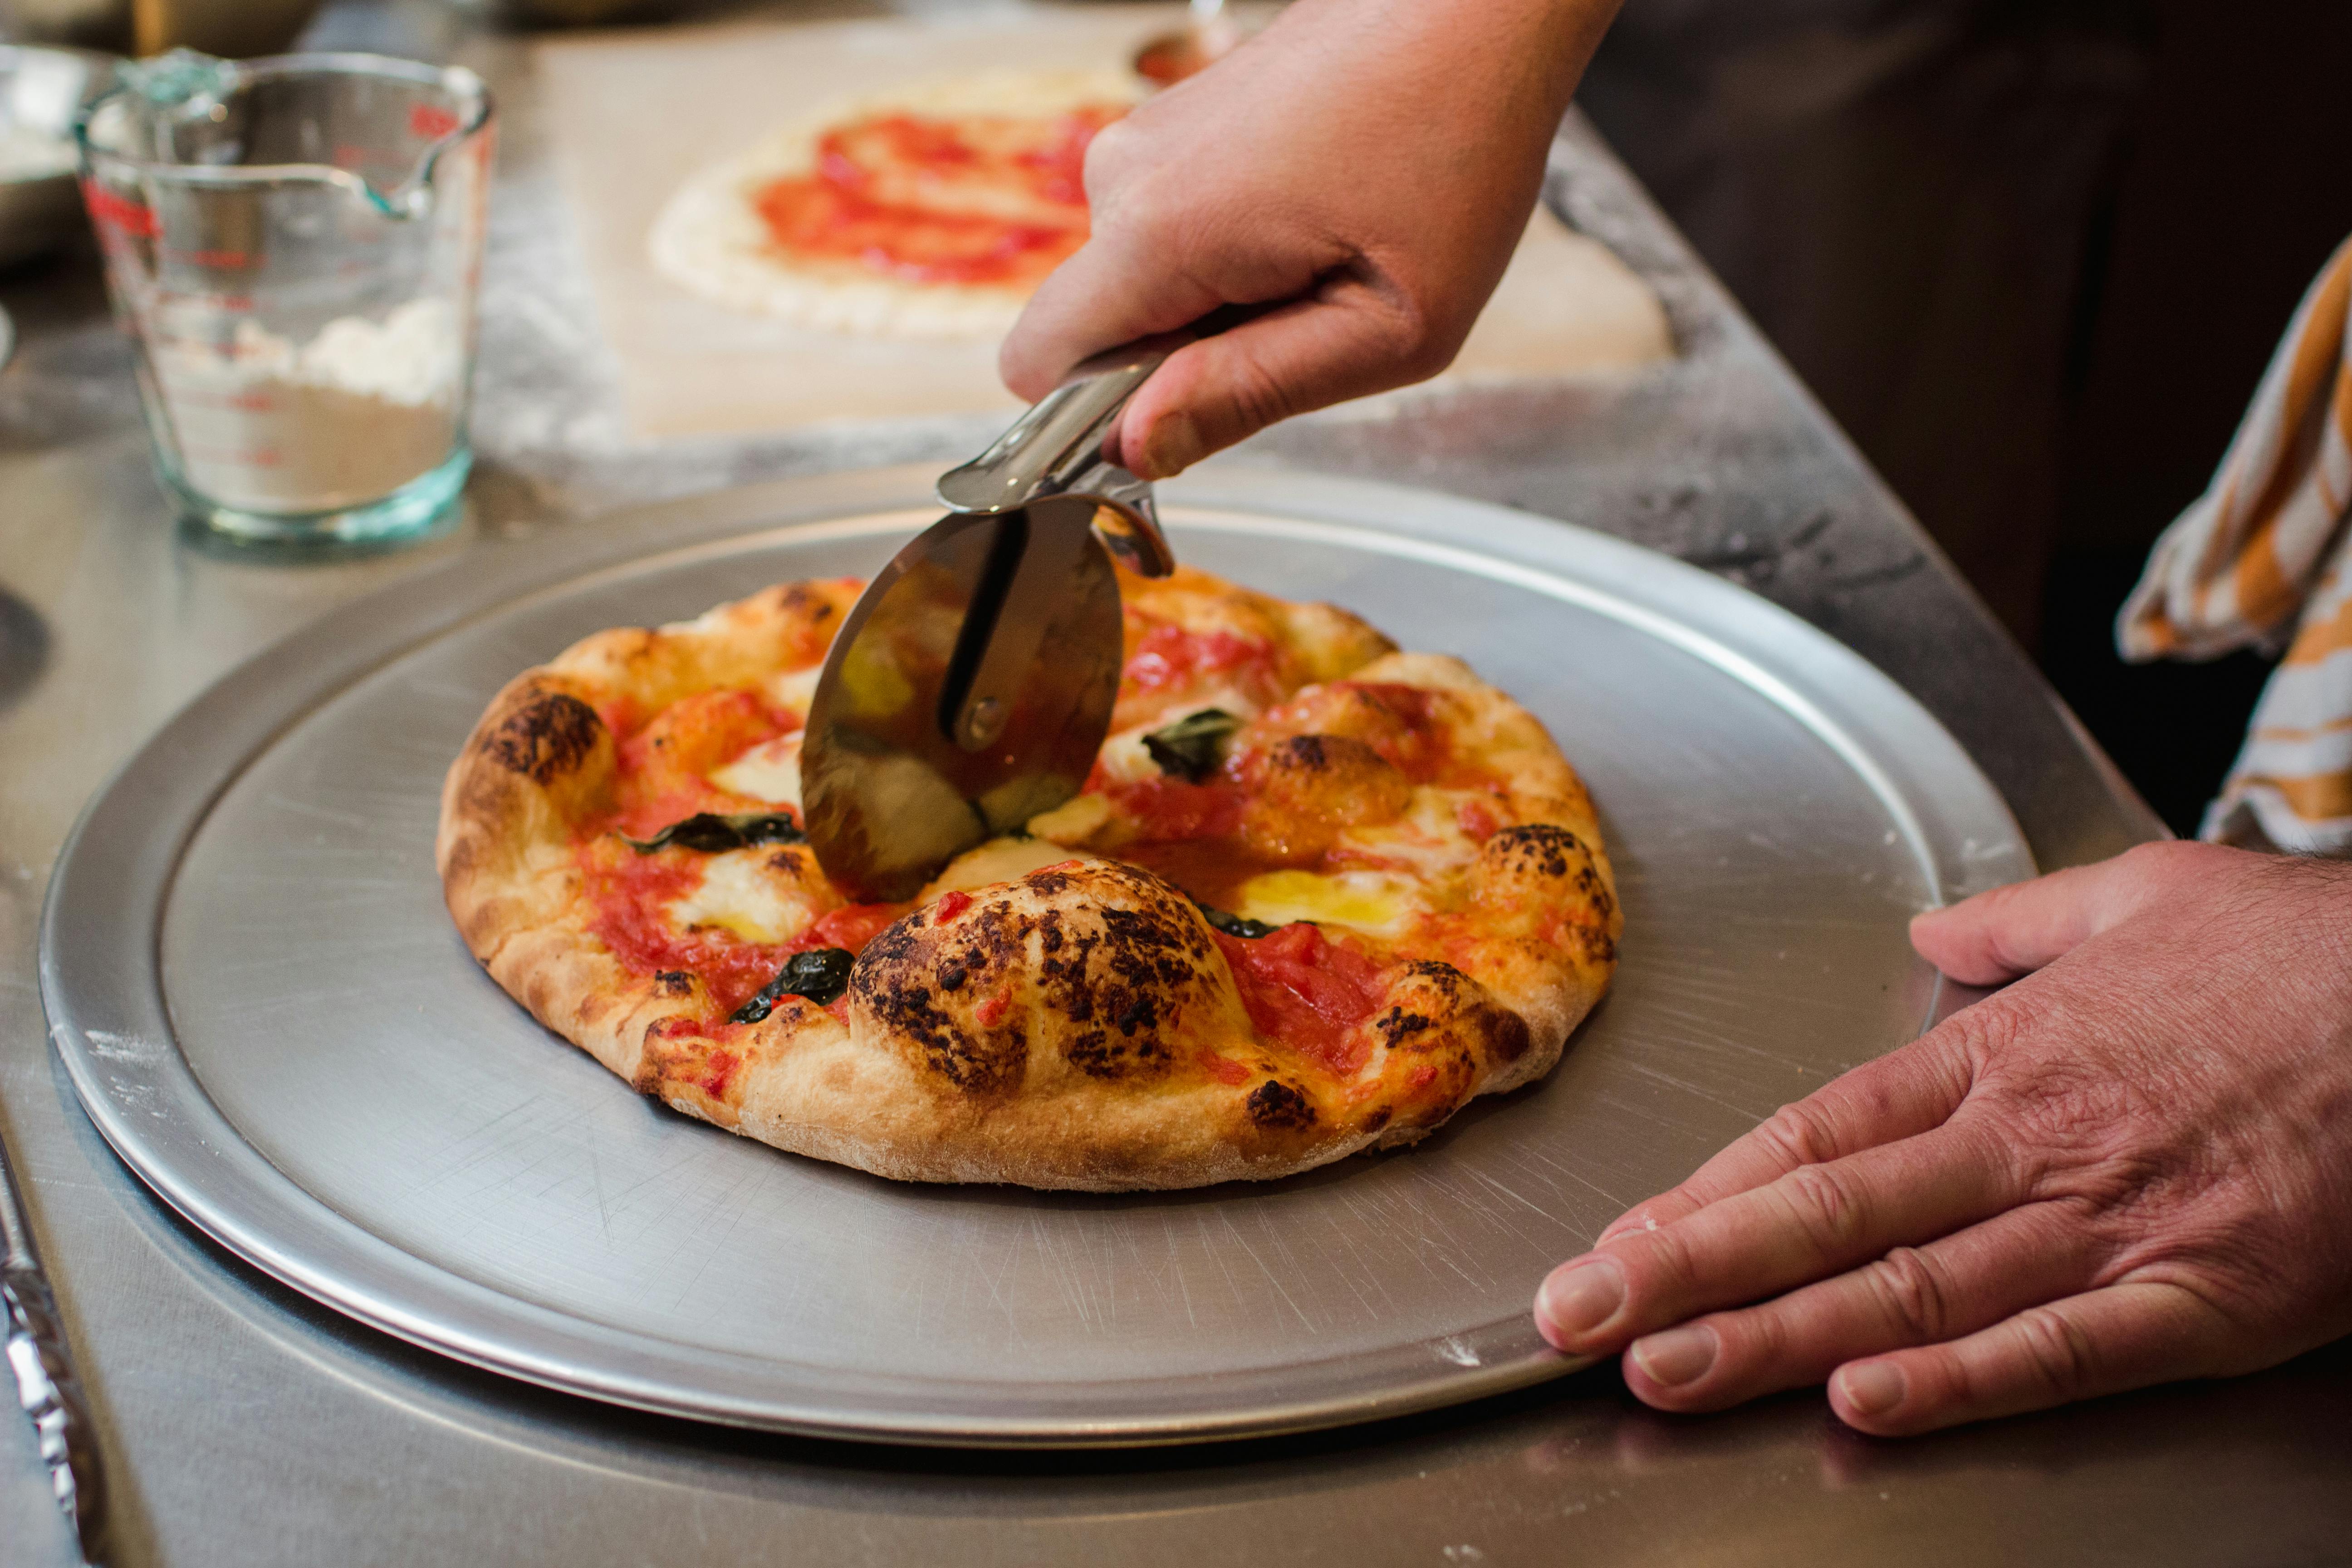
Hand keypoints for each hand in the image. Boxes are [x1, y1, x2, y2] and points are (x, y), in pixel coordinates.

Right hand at [1000, 0, 1619, 477]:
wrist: (1475, 9)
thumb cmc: (1453, 145)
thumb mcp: (1381, 328)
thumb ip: (1249, 395)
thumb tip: (1136, 447)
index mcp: (1159, 233)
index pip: (1036, 367)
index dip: (1098, 416)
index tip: (1194, 411)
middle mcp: (1124, 178)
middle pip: (1096, 331)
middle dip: (1184, 360)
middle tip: (1308, 318)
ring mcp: (1143, 143)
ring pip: (1139, 286)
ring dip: (1219, 304)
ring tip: (1324, 255)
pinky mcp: (1170, 129)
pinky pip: (1168, 235)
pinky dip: (1232, 254)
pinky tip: (1314, 216)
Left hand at [1530, 840, 2351, 1434]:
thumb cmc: (2303, 953)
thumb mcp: (2142, 893)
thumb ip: (2020, 919)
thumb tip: (1940, 930)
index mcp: (2004, 1053)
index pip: (1812, 1131)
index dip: (1703, 1192)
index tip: (1617, 1238)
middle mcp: (2030, 1143)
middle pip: (1824, 1214)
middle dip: (1689, 1274)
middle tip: (1579, 1323)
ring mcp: (2110, 1225)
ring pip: (1909, 1290)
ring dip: (1776, 1339)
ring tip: (1665, 1374)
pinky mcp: (2203, 1297)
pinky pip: (2058, 1349)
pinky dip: (1959, 1381)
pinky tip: (1865, 1401)